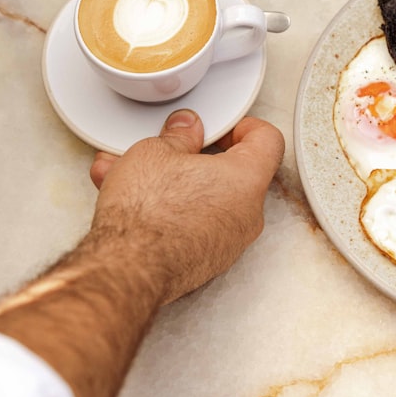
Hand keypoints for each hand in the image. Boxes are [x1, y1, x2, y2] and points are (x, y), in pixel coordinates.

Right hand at [87, 110, 284, 304]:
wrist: (127, 269)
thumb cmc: (146, 213)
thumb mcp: (155, 151)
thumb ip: (179, 136)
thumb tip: (186, 130)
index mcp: (247, 179)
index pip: (268, 140)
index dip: (245, 127)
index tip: (221, 128)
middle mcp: (248, 214)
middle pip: (235, 173)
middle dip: (198, 157)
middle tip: (171, 149)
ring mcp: (230, 242)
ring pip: (208, 200)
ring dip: (175, 184)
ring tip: (133, 174)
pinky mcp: (208, 261)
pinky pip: (196, 225)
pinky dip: (172, 211)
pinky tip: (135, 203)